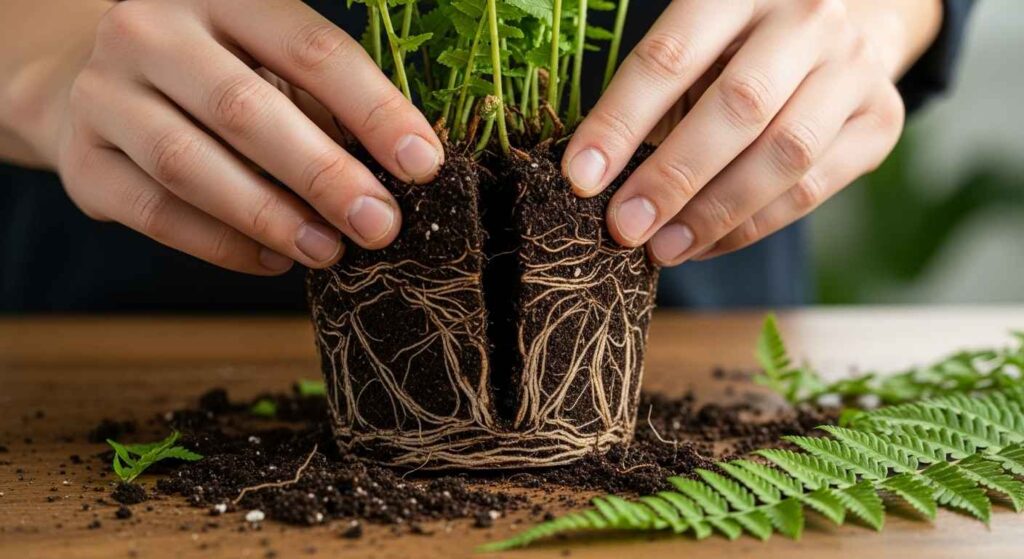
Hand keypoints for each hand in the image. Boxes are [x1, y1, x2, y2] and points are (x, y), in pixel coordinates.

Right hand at [37, 0, 443, 274]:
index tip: (423, 163)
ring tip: (329, 251)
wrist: (89, 85)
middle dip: (324, 175)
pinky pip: (157, 213)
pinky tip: (274, 261)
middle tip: (380, 223)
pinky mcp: (81, 163)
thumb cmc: (216, 76)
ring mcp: (105, 94)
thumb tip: (400, 170)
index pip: (310, 48)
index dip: (374, 108)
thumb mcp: (271, 65)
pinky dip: (223, 245)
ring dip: (271, 217)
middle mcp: (153, 31)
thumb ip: (326, 107)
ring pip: (190, 164)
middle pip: (245, 107)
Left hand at [562, 0, 939, 265]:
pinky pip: (812, 189)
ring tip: (662, 248)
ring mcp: (854, 67)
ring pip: (784, 154)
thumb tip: (596, 178)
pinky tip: (704, 244)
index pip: (671, 55)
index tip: (580, 177)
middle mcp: (807, 17)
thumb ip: (654, 95)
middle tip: (624, 227)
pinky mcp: (881, 120)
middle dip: (672, 176)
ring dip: (714, 213)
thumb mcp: (697, 42)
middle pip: (739, 106)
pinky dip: (751, 226)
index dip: (620, 121)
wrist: (854, 20)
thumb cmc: (742, 43)